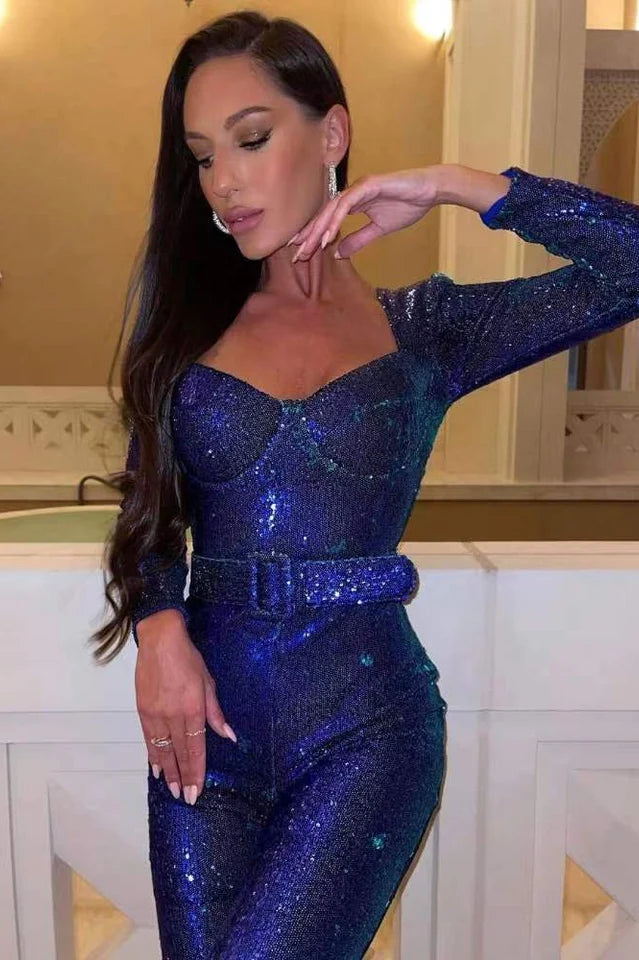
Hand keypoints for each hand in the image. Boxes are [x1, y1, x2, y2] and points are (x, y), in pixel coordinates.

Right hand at [135, 610, 236, 804]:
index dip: (196, 771)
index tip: (197, 790)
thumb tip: (229, 736)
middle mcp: (172, 716)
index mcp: (192, 709)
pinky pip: (148, 738)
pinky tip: (155, 767)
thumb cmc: (188, 658)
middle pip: (178, 753)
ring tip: (172, 788)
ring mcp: (155, 714)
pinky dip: (152, 755)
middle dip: (182, 777)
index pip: (195, 748)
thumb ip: (216, 713)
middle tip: (185, 797)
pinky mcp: (142, 710)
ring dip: (167, 771)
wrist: (160, 640)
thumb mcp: (208, 683)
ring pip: (161, 750)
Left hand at [287, 166, 441, 261]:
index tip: (302, 254)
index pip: (328, 221)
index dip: (314, 237)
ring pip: (332, 209)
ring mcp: (359, 188)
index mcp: (352, 203)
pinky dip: (336, 219)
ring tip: (309, 248)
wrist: (430, 190)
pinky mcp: (368, 185)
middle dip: (310, 236)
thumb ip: (359, 240)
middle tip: (297, 255)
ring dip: (319, 229)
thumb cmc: (407, 205)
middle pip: (324, 216)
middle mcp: (351, 193)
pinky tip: (328, 235)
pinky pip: (347, 204)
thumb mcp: (379, 229)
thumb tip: (339, 253)